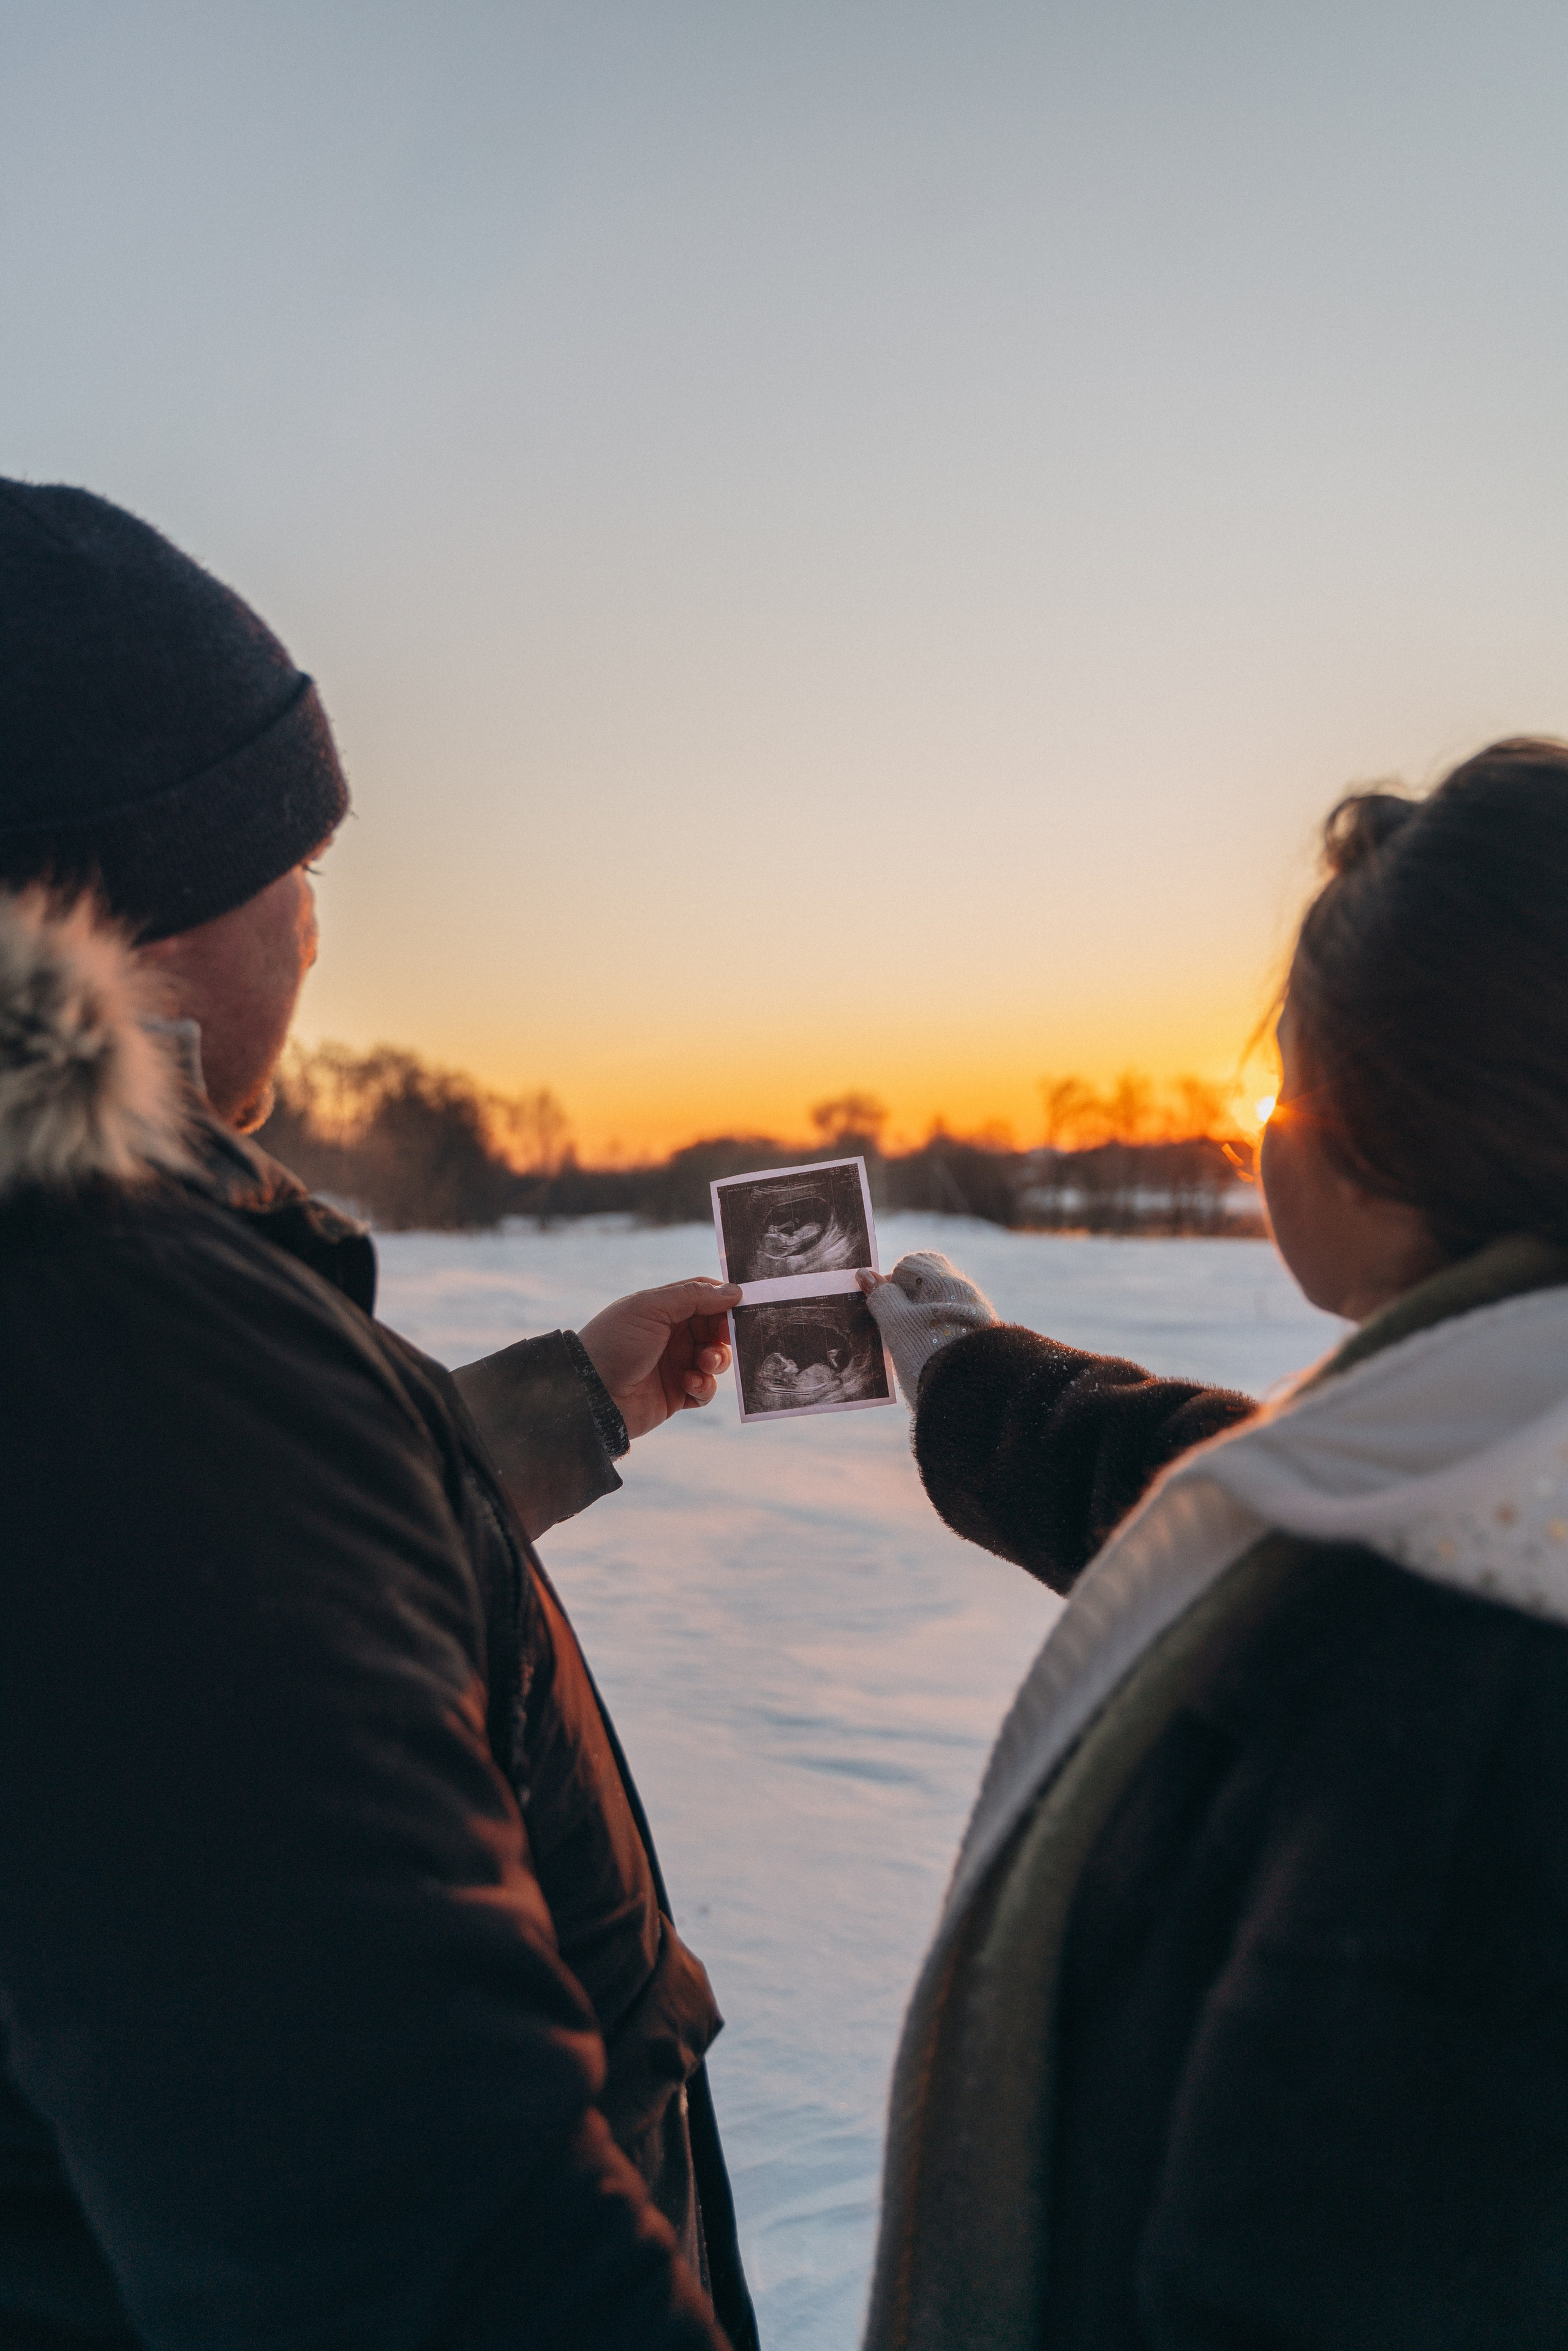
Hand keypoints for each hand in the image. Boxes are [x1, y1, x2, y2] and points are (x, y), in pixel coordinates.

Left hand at [578, 1278, 741, 1439]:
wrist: (590, 1395)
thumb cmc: (615, 1343)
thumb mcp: (650, 1309)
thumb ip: (693, 1296)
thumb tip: (734, 1290)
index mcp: (664, 1310)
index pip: (704, 1298)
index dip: (725, 1301)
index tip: (743, 1306)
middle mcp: (671, 1336)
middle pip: (715, 1328)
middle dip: (725, 1334)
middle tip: (725, 1338)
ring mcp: (675, 1365)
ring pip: (716, 1359)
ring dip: (717, 1360)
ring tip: (704, 1363)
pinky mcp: (677, 1395)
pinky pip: (705, 1389)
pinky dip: (705, 1386)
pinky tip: (689, 1385)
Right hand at [856, 1252, 997, 1406]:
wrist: (974, 1395)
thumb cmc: (929, 1354)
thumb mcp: (896, 1324)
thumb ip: (881, 1297)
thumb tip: (865, 1274)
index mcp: (944, 1280)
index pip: (909, 1265)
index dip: (890, 1285)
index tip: (880, 1309)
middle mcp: (963, 1293)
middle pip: (924, 1289)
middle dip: (903, 1306)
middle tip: (888, 1332)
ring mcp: (973, 1317)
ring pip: (935, 1310)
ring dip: (917, 1324)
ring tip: (904, 1350)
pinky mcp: (977, 1341)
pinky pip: (948, 1329)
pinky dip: (932, 1338)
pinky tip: (923, 1358)